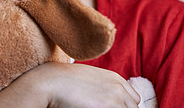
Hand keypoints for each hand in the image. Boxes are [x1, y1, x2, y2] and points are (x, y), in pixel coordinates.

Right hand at [0, 62, 139, 107]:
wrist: (50, 81)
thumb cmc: (63, 82)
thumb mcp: (87, 79)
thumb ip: (102, 88)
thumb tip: (104, 100)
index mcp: (115, 78)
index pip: (133, 99)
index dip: (123, 106)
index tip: (107, 107)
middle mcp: (119, 86)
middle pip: (133, 107)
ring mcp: (117, 97)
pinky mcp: (111, 106)